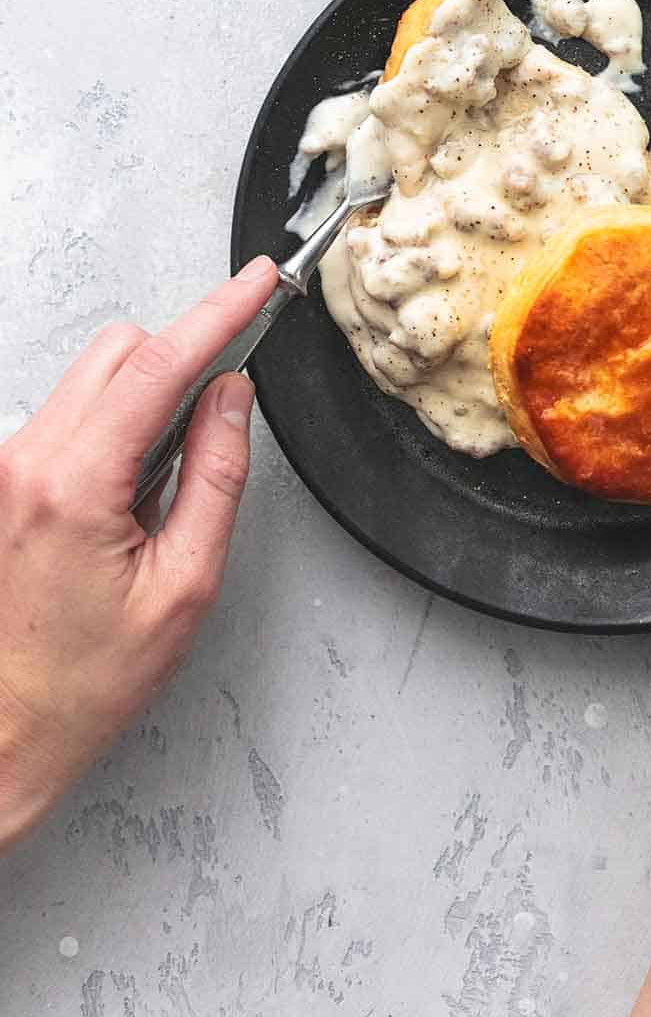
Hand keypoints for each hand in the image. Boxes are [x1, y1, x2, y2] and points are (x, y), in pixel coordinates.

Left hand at [0, 256, 277, 850]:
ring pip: (93, 378)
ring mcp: (6, 467)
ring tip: (164, 487)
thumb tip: (233, 399)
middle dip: (182, 357)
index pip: (158, 366)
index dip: (218, 314)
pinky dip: (116, 428)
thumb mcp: (184, 587)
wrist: (3, 733)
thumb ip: (216, 477)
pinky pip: (72, 416)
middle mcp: (26, 462)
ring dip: (147, 398)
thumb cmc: (84, 682)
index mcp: (72, 485)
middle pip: (119, 352)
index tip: (259, 282)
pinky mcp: (4, 478)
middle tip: (229, 402)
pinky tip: (130, 496)